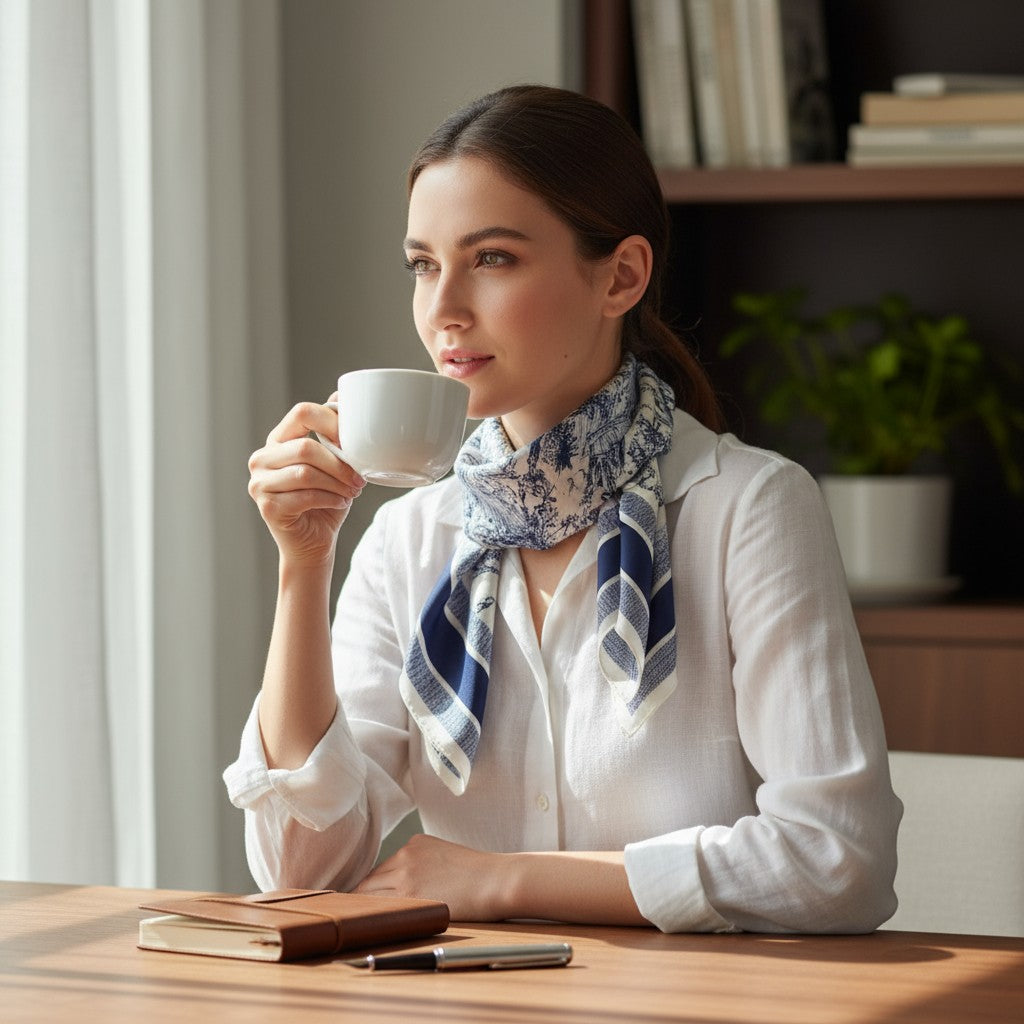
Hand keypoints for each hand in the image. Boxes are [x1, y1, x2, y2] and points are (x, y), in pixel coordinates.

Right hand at [248, 399, 364, 567]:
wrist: (313, 545)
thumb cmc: (325, 501)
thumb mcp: (335, 464)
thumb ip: (334, 433)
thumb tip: (341, 394)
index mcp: (278, 440)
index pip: (301, 412)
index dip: (332, 421)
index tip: (353, 441)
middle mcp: (262, 458)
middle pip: (306, 448)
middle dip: (340, 464)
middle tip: (359, 479)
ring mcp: (259, 483)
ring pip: (306, 473)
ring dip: (337, 484)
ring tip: (351, 493)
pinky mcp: (267, 507)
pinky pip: (306, 496)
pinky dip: (331, 499)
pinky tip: (340, 503)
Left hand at [353, 834, 509, 920]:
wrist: (497, 880)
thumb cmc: (478, 875)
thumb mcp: (444, 858)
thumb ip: (420, 867)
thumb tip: (398, 893)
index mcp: (415, 844)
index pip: (381, 870)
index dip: (376, 890)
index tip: (373, 905)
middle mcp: (406, 855)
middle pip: (369, 882)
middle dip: (366, 901)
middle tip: (367, 920)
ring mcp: (406, 875)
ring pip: (369, 896)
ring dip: (369, 911)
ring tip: (372, 928)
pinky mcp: (411, 895)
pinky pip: (383, 909)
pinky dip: (378, 919)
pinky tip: (380, 929)